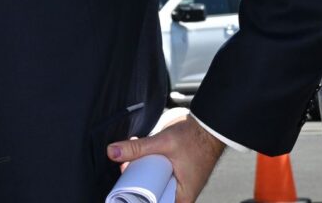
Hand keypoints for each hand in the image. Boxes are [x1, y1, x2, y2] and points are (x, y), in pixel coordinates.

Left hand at [108, 114, 224, 202]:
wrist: (208, 127)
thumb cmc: (196, 139)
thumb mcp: (162, 142)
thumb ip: (137, 148)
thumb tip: (113, 152)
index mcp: (182, 197)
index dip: (137, 197)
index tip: (124, 187)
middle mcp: (181, 194)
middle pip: (151, 195)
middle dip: (136, 182)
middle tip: (125, 168)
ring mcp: (179, 184)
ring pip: (153, 184)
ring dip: (141, 172)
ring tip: (130, 162)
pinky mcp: (176, 174)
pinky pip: (158, 175)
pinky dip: (148, 166)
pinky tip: (139, 157)